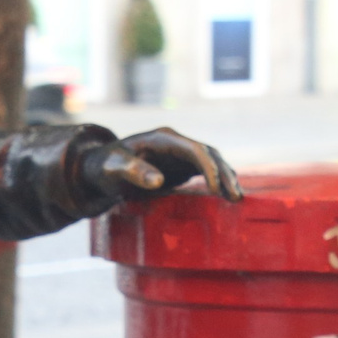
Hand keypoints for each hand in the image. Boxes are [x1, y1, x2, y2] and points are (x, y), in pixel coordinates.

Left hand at [91, 129, 242, 201]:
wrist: (101, 168)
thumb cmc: (105, 166)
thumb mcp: (113, 168)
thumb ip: (133, 171)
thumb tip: (158, 181)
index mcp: (163, 138)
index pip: (194, 149)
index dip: (207, 167)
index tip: (214, 189)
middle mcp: (176, 143)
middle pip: (208, 154)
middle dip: (224, 174)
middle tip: (235, 197)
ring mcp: (180, 155)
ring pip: (212, 163)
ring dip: (226, 178)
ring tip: (237, 199)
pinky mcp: (181, 168)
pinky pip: (206, 173)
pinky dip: (219, 183)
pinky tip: (228, 197)